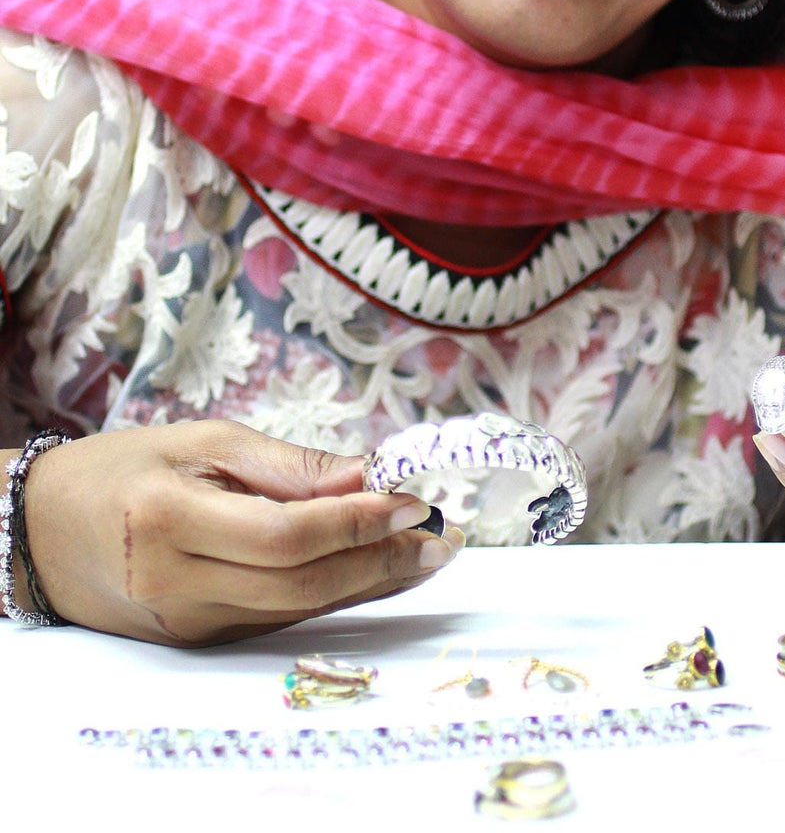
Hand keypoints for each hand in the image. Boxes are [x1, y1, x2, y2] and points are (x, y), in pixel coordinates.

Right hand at [19, 420, 463, 645]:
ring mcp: (189, 624)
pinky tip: (376, 569)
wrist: (42, 532)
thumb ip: (285, 465)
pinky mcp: (200, 641)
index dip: (355, 521)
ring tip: (429, 551)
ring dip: (372, 582)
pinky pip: (280, 618)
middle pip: (302, 586)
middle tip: (442, 534)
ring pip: (300, 611)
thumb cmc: (122, 470)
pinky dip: (335, 593)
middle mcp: (179, 586)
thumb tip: (364, 474)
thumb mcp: (200, 442)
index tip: (411, 499)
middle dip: (381, 560)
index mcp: (169, 523)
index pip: (285, 536)